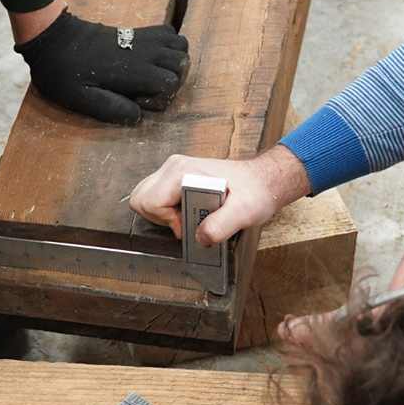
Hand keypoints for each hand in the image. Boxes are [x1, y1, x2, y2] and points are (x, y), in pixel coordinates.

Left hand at [14, 8, 189, 124]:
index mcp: (131, 69)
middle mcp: (144, 50)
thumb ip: (109, 108)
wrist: (53, 37)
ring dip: (175, 65)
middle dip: (172, 82)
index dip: (160, 98)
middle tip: (147, 90)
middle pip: (182, 64)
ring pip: (181, 48)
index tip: (137, 100)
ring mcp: (144, 38)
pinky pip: (171, 35)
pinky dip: (170, 48)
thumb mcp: (79, 98)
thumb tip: (137, 116)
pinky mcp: (139, 31)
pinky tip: (152, 61)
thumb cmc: (62, 71)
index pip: (171, 82)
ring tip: (153, 76)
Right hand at [129, 144, 310, 245]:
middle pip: (141, 198)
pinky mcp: (177, 176)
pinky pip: (156, 196)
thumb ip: (222, 226)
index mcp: (183, 172)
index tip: (189, 224)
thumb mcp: (244, 212)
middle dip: (160, 218)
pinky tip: (190, 211)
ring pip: (145, 197)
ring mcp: (174, 170)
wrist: (263, 181)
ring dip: (163, 214)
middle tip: (185, 221)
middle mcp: (174, 167)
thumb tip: (200, 237)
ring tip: (189, 216)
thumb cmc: (255, 192)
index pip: (149, 202)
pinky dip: (166, 210)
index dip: (167, 220)